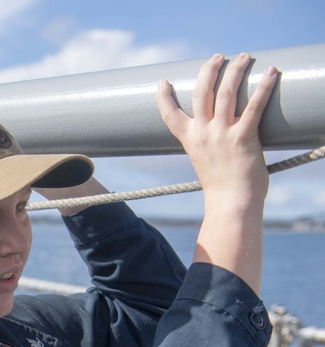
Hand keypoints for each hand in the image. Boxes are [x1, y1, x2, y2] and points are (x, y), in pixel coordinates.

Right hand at [157, 53, 277, 206]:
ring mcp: (222, 134)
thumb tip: (222, 135)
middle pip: (201, 92)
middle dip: (209, 70)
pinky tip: (270, 73)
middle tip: (219, 57)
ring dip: (236, 70)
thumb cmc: (222, 188)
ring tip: (244, 57)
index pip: (170, 115)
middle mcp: (203, 133)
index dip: (164, 97)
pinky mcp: (244, 137)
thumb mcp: (206, 162)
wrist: (231, 203)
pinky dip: (263, 87)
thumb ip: (210, 145)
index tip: (163, 82)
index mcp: (190, 140)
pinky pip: (254, 106)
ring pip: (226, 93)